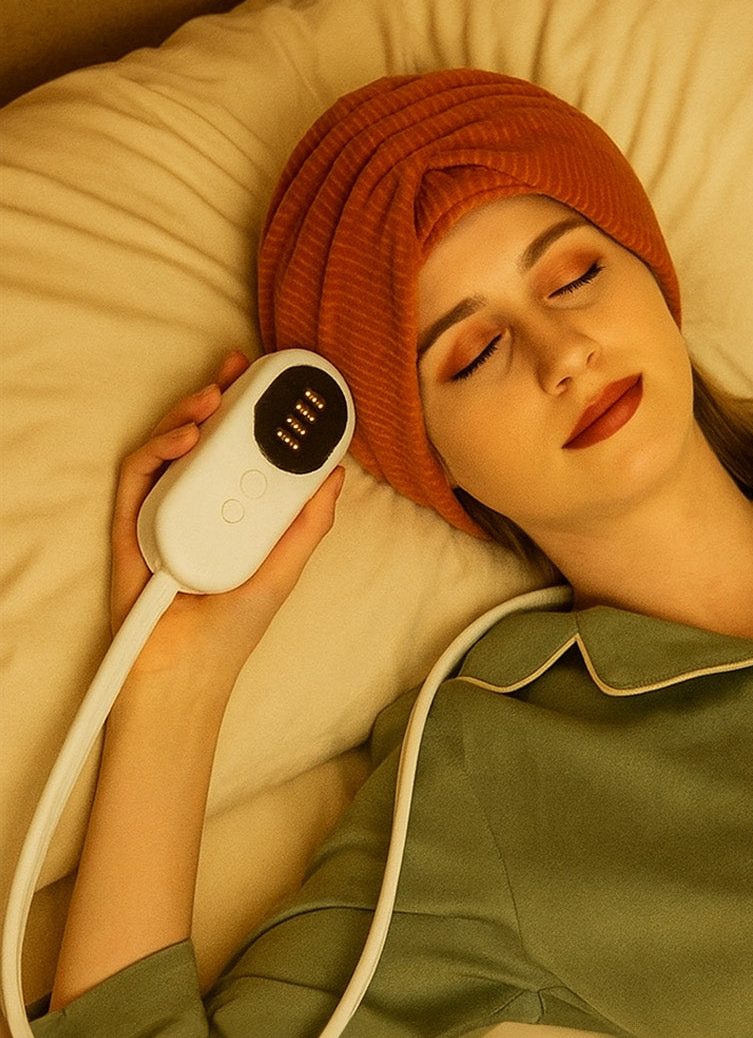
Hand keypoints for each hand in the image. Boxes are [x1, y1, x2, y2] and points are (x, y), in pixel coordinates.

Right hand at [110, 352, 344, 680]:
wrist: (186, 672)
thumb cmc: (232, 628)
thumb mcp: (284, 568)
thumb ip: (309, 523)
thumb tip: (338, 475)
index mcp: (231, 507)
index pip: (240, 447)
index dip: (253, 410)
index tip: (273, 380)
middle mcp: (195, 501)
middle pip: (203, 435)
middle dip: (219, 393)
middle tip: (239, 365)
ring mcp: (160, 508)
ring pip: (168, 445)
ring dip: (188, 413)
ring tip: (213, 398)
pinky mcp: (129, 522)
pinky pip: (137, 474)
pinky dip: (158, 449)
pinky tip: (186, 438)